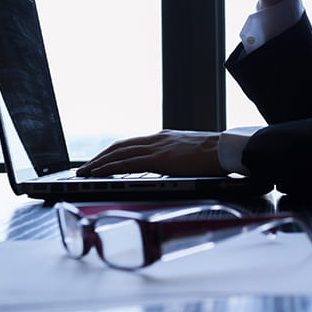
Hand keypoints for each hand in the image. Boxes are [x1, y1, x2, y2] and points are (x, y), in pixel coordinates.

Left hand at [76, 130, 225, 176]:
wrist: (226, 149)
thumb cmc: (215, 154)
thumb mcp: (190, 153)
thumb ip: (177, 158)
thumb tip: (172, 168)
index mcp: (164, 138)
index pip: (131, 144)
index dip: (114, 152)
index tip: (102, 160)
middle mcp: (156, 139)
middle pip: (120, 146)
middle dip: (100, 157)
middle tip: (85, 168)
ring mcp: (156, 147)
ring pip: (118, 153)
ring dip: (99, 163)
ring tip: (84, 172)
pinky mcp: (158, 159)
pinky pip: (127, 163)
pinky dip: (110, 167)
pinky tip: (99, 173)